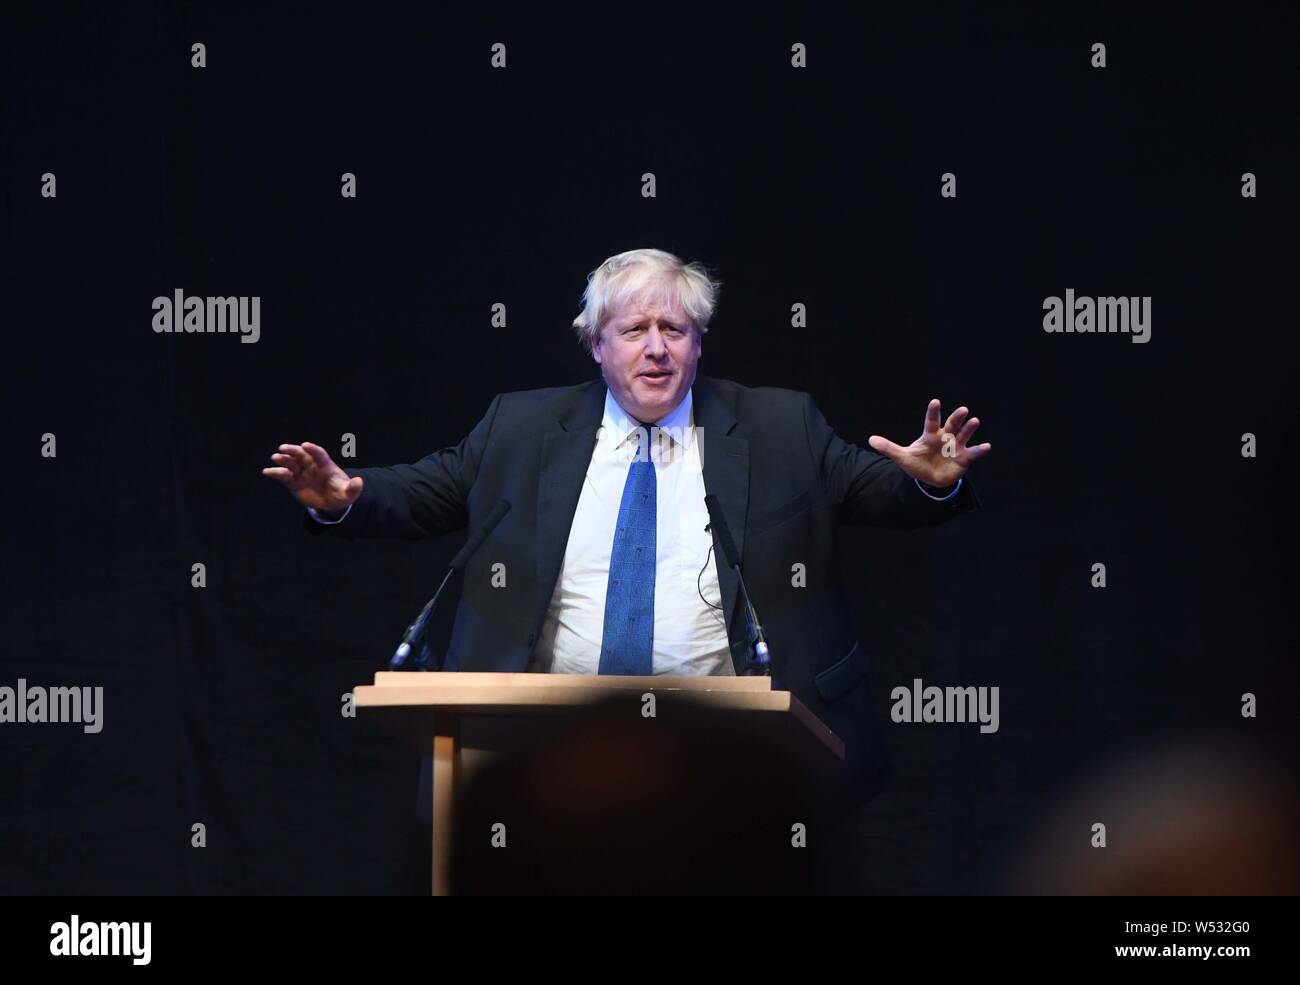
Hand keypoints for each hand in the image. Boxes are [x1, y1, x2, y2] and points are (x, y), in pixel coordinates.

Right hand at [262, 442, 363, 513]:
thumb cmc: (341, 493)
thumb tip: (359, 482)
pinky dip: (275, 473)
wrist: (331, 502)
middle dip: (293, 451)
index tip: (305, 445)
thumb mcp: (348, 493)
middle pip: (302, 455)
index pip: (319, 455)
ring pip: (291, 464)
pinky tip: (267, 471)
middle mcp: (312, 467)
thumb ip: (353, 488)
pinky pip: (283, 477)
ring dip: (283, 460)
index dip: (313, 450)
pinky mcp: (294, 482)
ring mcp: (302, 473)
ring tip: (276, 457)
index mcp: (326, 466)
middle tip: (283, 447)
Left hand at [868, 399, 991, 487]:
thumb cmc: (917, 463)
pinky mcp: (964, 458)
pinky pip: (973, 453)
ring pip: (964, 435)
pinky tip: (987, 446)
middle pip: (951, 424)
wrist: (931, 478)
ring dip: (969, 429)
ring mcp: (956, 447)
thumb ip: (888, 448)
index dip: (933, 412)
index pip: (931, 421)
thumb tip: (870, 440)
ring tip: (975, 421)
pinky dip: (980, 450)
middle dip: (957, 417)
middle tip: (963, 409)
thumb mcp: (902, 457)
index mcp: (930, 435)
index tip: (935, 401)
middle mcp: (945, 437)